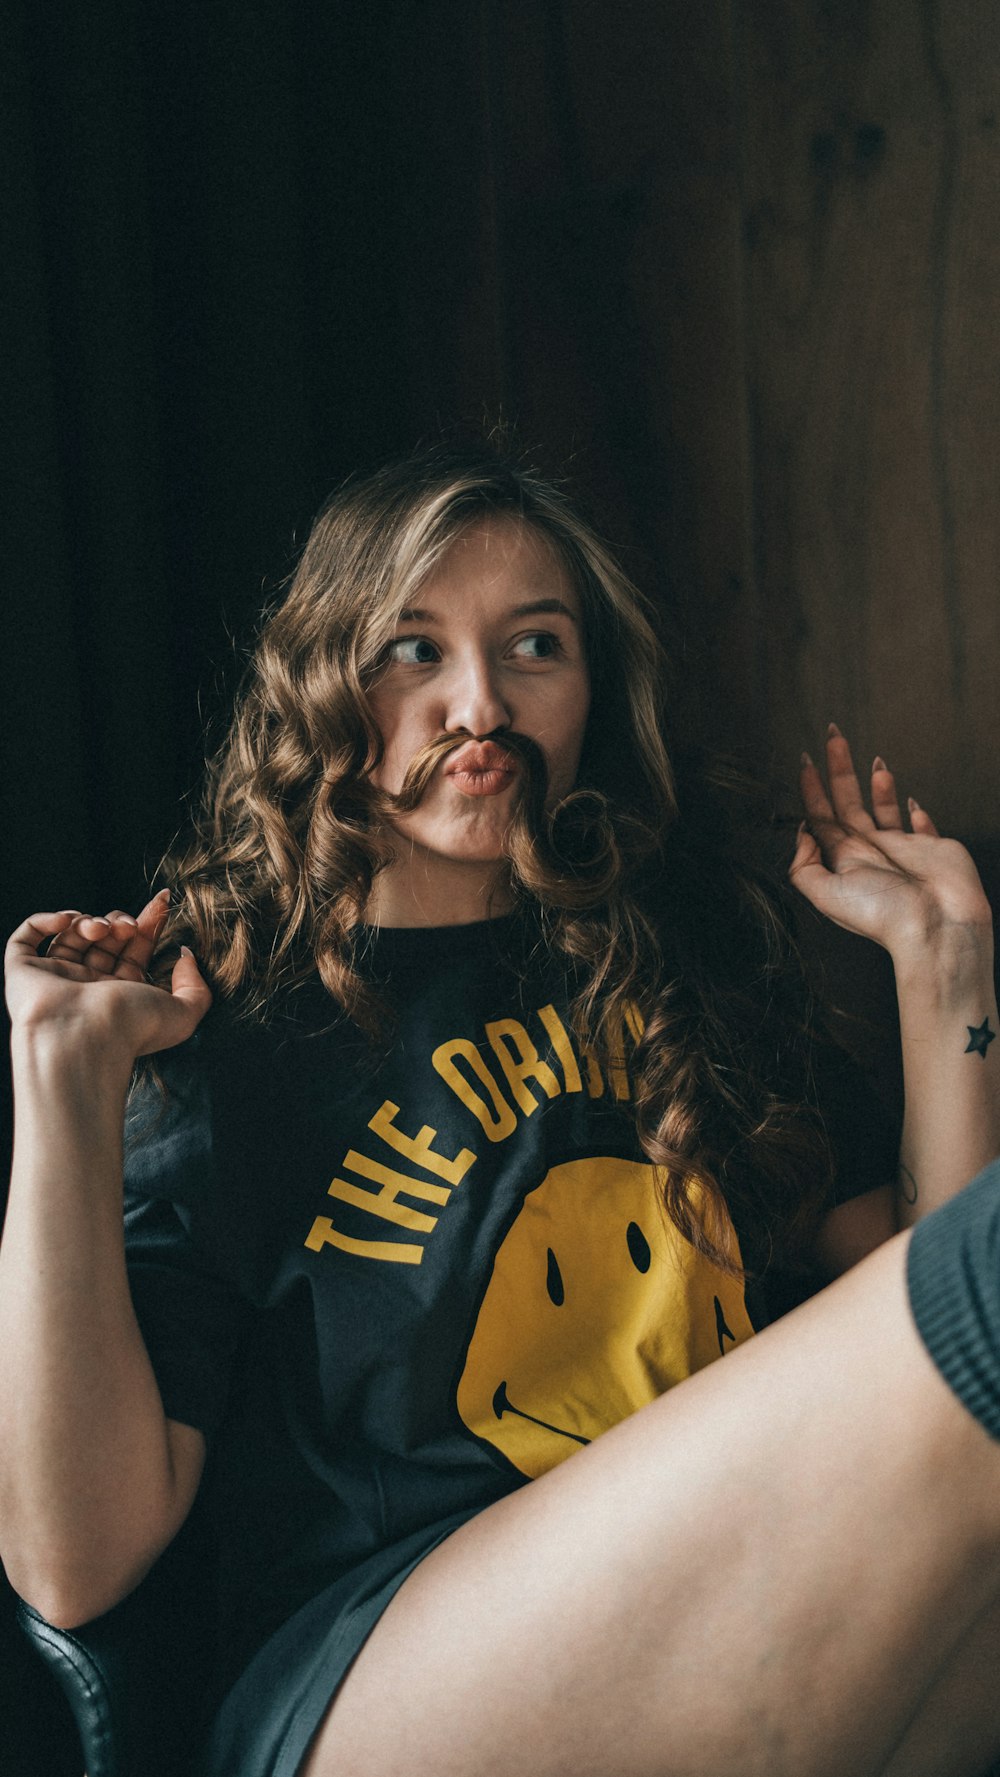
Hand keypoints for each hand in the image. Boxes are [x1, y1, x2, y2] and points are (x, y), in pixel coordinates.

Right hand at [5, 891, 211, 1063]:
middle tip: (129, 925)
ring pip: (70, 935)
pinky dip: (45, 920)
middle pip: (106, 939)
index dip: (150, 923)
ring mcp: (54, 978)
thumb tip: (185, 957)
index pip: (134, 950)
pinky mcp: (23, 971)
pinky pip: (26, 938)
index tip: (165, 900)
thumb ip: (196, 987)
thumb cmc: (129, 1029)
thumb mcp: (182, 1012)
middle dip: (122, 921)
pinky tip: (66, 920)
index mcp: (119, 995)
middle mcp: (86, 987)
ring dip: (90, 921)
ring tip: (102, 930)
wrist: (80, 1039)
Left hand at [789, 727, 992, 961]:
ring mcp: (902, 850)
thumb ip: (804, 865)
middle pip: (848, 802)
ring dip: (878, 786)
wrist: (937, 929)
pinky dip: (918, 814)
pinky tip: (912, 803)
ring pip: (884, 809)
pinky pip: (923, 827)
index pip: (821, 816)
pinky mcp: (934, 849)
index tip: (804, 759)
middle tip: (833, 734)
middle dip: (839, 768)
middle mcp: (871, 851)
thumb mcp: (826, 893)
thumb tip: (801, 833)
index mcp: (844, 859)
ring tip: (875, 761)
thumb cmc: (884, 915)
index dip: (810, 788)